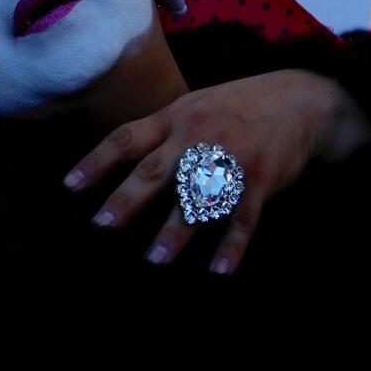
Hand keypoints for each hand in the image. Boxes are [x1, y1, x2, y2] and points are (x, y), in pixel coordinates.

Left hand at [64, 70, 370, 273]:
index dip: (97, 161)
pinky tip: (218, 271)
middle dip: (127, 200)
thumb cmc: (239, 106)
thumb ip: (163, 130)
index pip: (127, 138)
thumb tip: (123, 154)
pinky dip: (232, 246)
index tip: (69, 186)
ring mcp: (229, 157)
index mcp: (176, 117)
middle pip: (156, 170)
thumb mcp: (196, 105)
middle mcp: (198, 136)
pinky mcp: (261, 178)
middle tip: (102, 226)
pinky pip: (244, 217)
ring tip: (154, 259)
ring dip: (176, 231)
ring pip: (197, 199)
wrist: (301, 99)